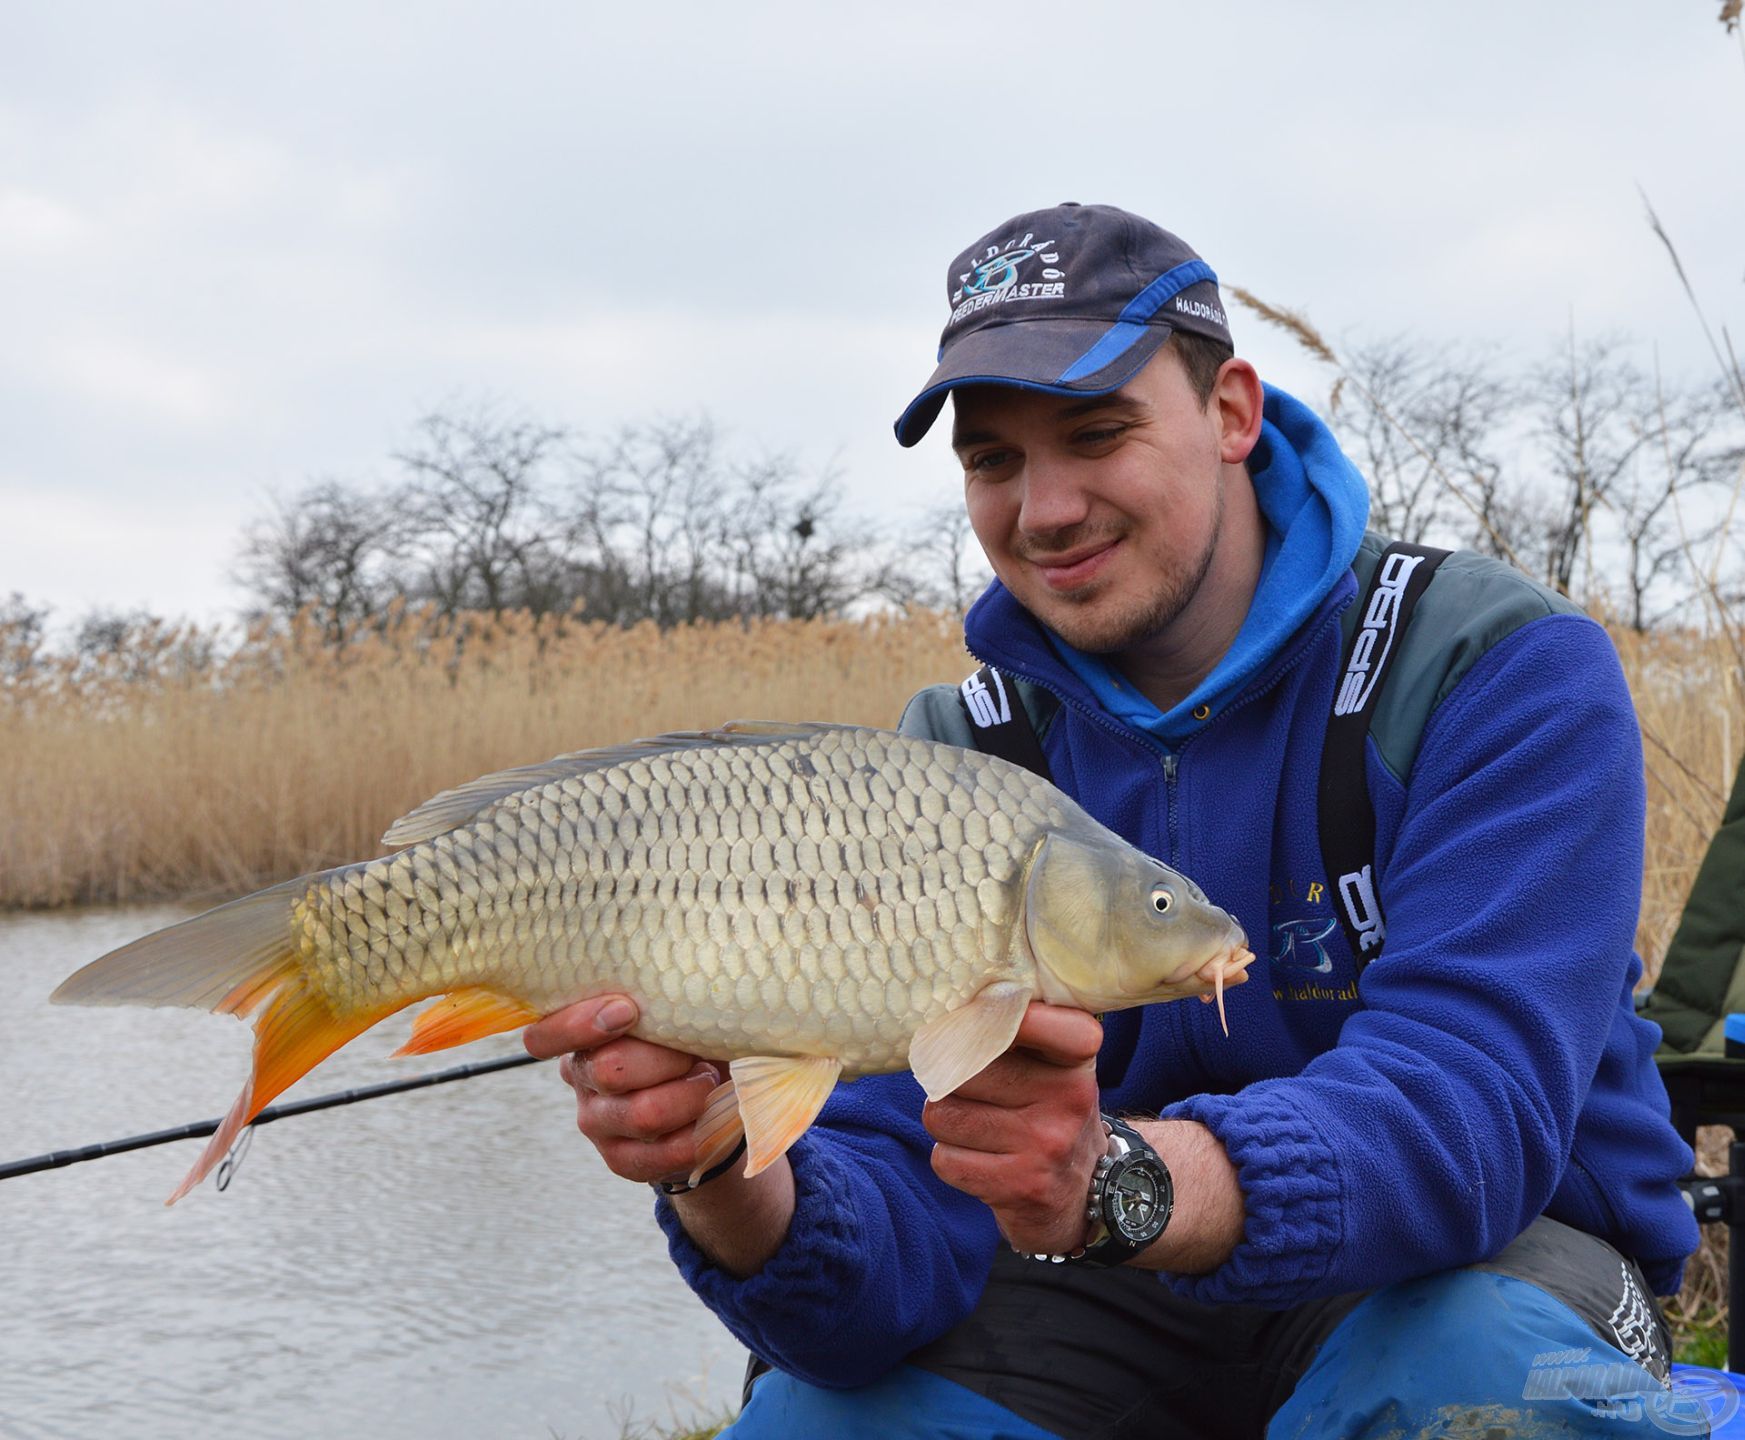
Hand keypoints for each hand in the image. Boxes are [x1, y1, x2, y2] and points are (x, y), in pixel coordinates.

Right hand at [523, 995, 719, 1184]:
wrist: (710, 1093)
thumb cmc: (688, 1036)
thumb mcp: (672, 1008)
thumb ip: (660, 998)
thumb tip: (678, 989)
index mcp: (581, 1034)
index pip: (544, 1037)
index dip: (578, 1025)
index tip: (627, 1011)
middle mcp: (580, 1079)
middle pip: (609, 1069)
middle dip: (666, 1057)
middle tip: (693, 1052)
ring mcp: (596, 1123)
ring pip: (644, 1113)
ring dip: (690, 1095)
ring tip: (708, 1081)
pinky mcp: (622, 1159)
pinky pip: (664, 1153)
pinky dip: (698, 1133)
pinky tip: (708, 1115)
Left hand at [922, 1002, 1104, 1256]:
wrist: (1081, 1194)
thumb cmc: (1050, 1112)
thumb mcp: (1055, 1068)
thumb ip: (1016, 1033)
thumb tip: (951, 1008)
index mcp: (1076, 1061)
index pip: (1028, 1020)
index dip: (990, 1016)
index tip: (975, 1018)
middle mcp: (1067, 1100)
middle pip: (961, 1070)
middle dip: (948, 1080)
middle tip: (965, 1087)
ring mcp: (1045, 1146)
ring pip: (943, 1115)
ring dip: (945, 1121)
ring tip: (972, 1125)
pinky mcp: (1019, 1187)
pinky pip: (944, 1160)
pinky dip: (949, 1159)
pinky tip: (978, 1158)